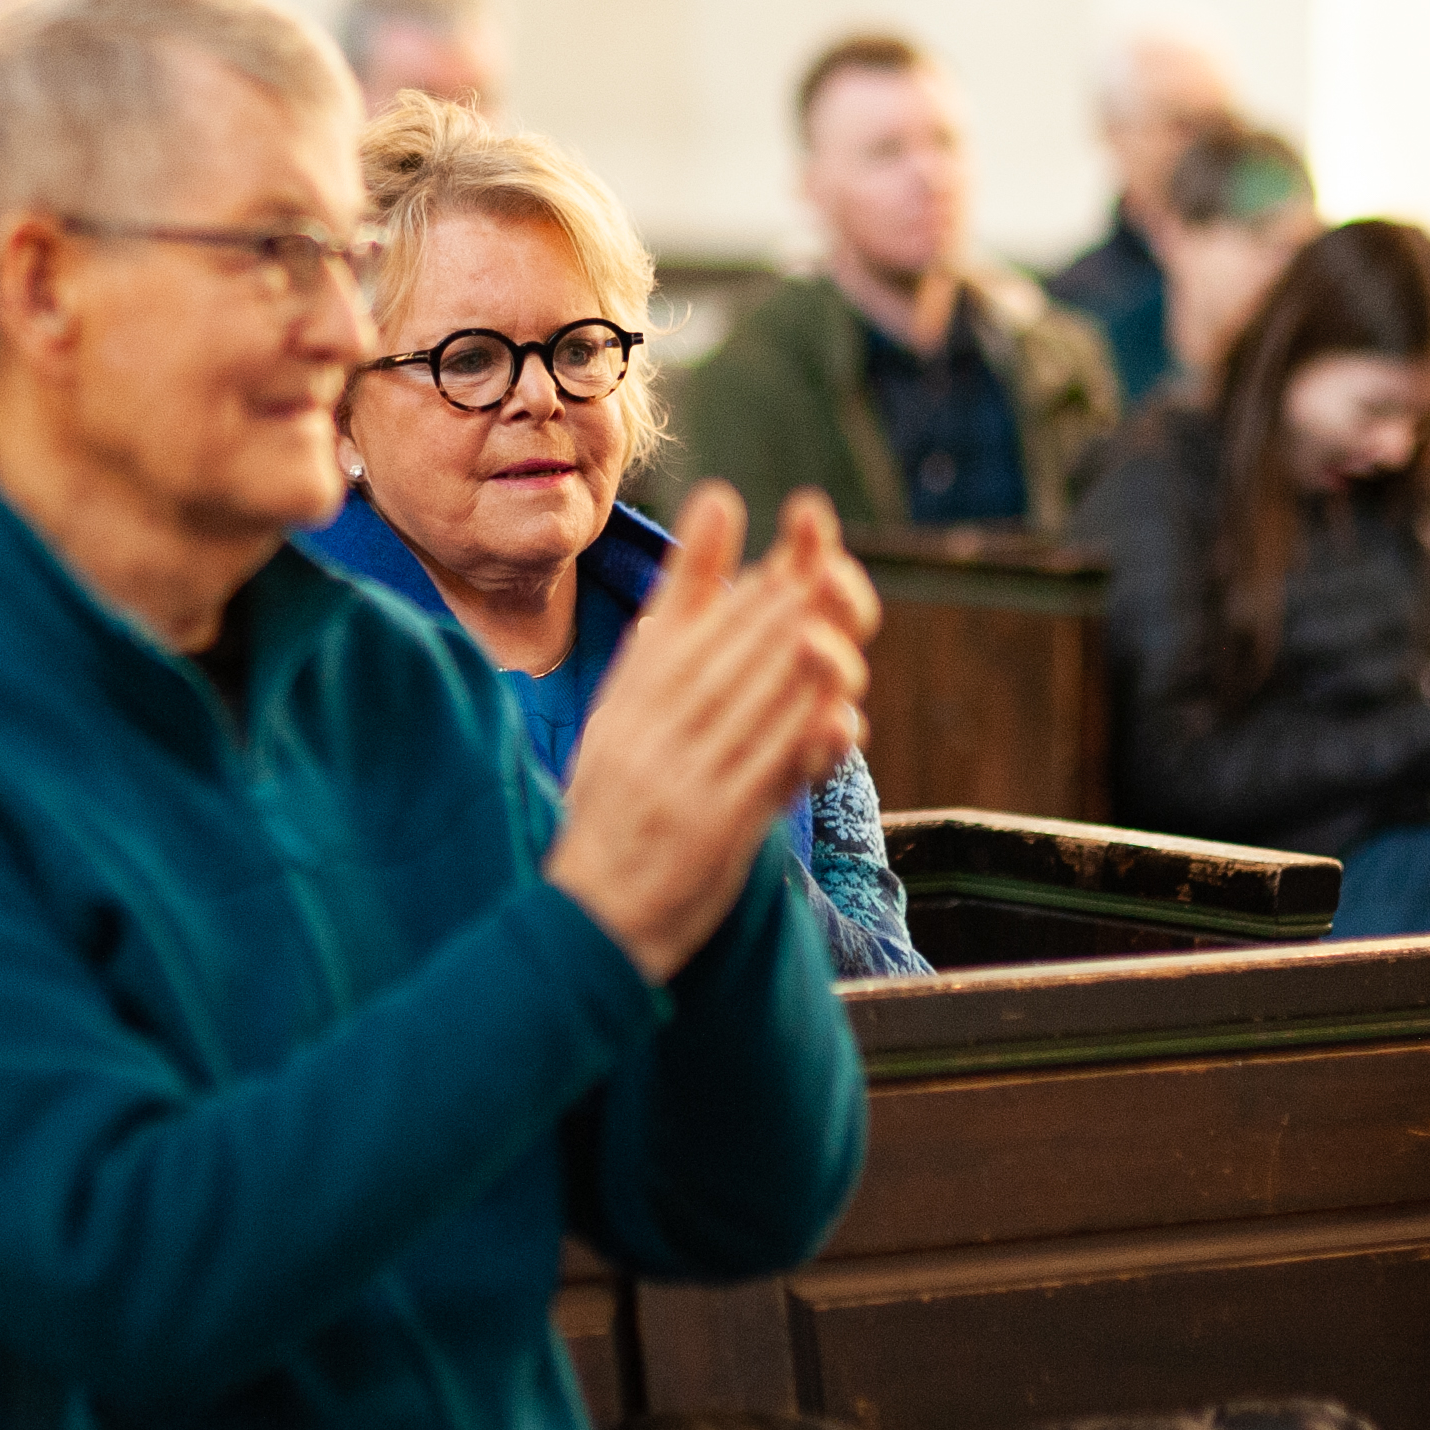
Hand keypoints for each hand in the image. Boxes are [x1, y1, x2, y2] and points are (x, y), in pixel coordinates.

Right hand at [544, 485, 875, 982]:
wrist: (590, 917)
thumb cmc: (615, 812)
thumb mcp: (621, 722)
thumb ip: (663, 646)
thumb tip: (686, 576)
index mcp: (628, 703)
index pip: (684, 623)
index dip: (729, 567)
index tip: (757, 511)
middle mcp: (649, 734)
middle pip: (725, 652)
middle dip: (779, 598)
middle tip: (824, 555)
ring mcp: (681, 782)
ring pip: (750, 704)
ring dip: (799, 654)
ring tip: (837, 610)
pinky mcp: (713, 832)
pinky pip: (764, 778)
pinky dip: (804, 743)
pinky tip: (839, 715)